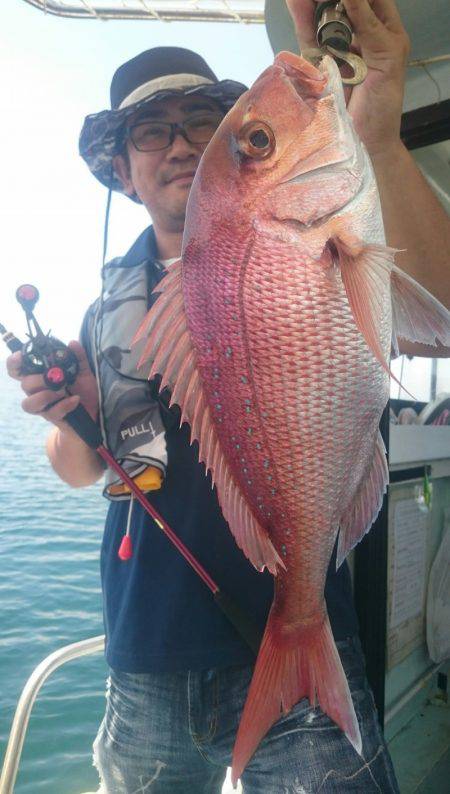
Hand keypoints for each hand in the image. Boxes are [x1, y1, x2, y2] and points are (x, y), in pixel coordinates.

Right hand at [6, 340, 98, 430]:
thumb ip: (78, 357)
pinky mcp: (53, 418)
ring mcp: (43, 406)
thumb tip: (72, 343)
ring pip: (28, 403)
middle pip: (24, 385)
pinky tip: (75, 399)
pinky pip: (51, 413)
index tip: (20, 357)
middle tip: (57, 377)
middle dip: (39, 380)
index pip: (18, 370)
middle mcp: (37, 392)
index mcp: (40, 377)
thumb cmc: (84, 390)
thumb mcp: (83, 371)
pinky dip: (64, 405)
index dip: (14, 363)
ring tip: (62, 391)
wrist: (93, 413)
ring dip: (44, 395)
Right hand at [286, 0, 409, 157]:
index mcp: (384, 32)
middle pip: (345, 5)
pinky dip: (301, 17)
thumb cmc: (382, 108)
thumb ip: (368, 25)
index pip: (372, 0)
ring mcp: (337, 50)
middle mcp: (360, 37)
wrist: (364, 143)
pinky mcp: (317, 64)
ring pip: (324, 17)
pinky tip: (296, 2)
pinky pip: (309, 36)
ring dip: (315, 3)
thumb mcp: (385, 59)